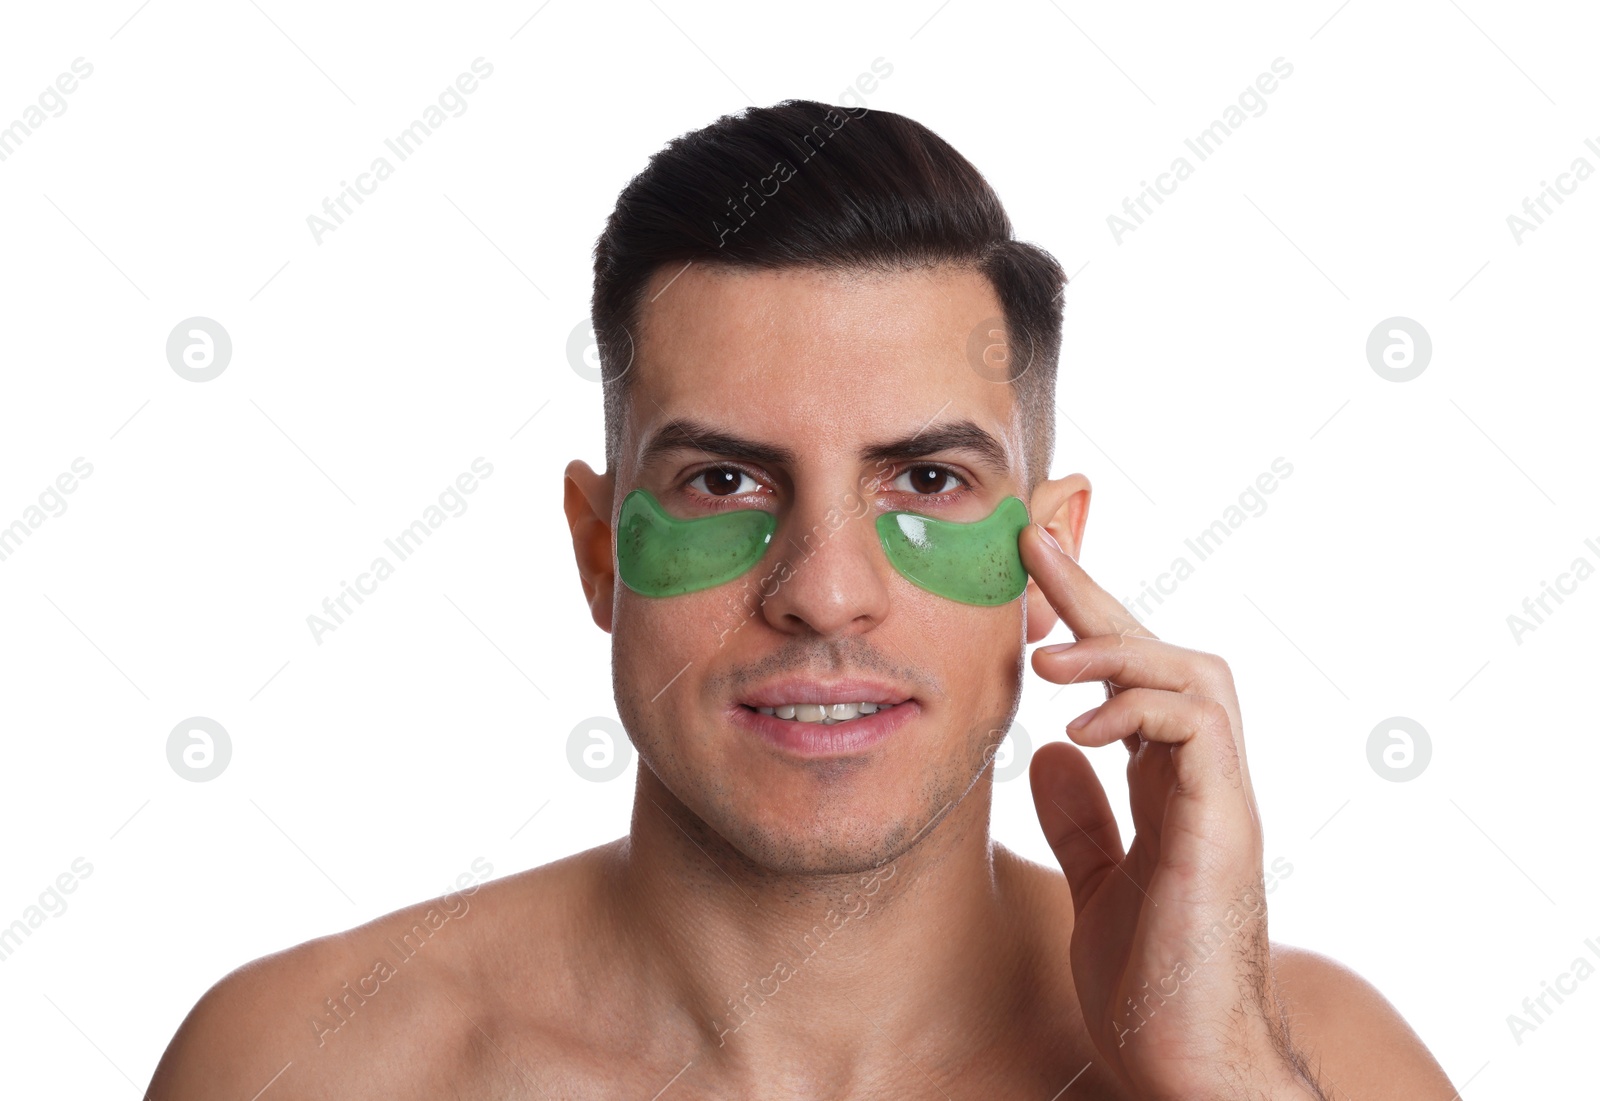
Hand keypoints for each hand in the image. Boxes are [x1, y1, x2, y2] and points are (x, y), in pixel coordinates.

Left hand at [1019, 524, 1321, 1100]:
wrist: (1186, 1064)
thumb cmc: (1150, 985)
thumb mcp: (1096, 884)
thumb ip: (1083, 817)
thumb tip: (1050, 754)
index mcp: (1171, 787)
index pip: (1130, 678)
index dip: (1085, 618)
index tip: (1030, 566)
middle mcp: (1204, 779)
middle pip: (1163, 651)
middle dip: (1098, 594)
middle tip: (1035, 546)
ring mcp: (1221, 797)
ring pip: (1196, 673)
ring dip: (1117, 647)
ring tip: (1045, 656)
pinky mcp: (1224, 825)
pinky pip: (1196, 730)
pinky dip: (1138, 710)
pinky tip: (1078, 728)